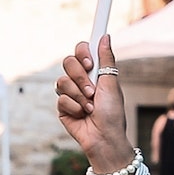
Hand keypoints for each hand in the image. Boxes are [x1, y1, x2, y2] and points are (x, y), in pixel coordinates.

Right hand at [54, 36, 133, 171]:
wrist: (104, 137)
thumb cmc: (112, 113)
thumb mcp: (111, 84)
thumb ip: (106, 60)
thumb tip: (105, 36)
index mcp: (94, 72)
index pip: (81, 51)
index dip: (82, 52)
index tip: (89, 62)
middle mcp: (80, 80)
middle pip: (68, 62)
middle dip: (80, 77)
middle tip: (92, 90)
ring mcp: (70, 93)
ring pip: (62, 81)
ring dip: (79, 95)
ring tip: (90, 107)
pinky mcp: (62, 106)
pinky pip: (61, 98)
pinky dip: (74, 107)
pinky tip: (82, 115)